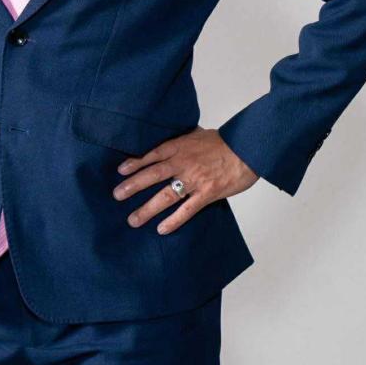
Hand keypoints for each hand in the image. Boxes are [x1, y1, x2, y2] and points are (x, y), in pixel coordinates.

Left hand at [112, 126, 258, 234]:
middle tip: (117, 196)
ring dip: (147, 209)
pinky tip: (161, 229)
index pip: (152, 155)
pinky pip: (187, 210)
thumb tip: (169, 142)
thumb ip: (183, 140)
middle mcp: (183, 163)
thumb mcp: (198, 135)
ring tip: (133, 220)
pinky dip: (174, 221)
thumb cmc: (224, 142)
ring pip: (166, 196)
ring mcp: (195, 180)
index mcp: (180, 147)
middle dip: (133, 186)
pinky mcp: (207, 194)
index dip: (135, 163)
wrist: (248, 149)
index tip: (120, 171)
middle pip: (153, 175)